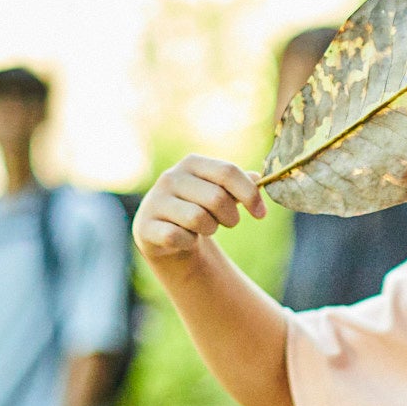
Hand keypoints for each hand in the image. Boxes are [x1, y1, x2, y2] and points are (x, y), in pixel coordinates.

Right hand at [134, 155, 265, 261]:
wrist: (166, 233)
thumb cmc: (200, 207)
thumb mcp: (222, 192)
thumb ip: (242, 184)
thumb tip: (257, 178)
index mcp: (192, 163)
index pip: (227, 171)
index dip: (250, 194)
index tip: (261, 214)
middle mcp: (170, 177)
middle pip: (217, 198)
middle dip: (231, 217)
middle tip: (227, 222)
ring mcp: (154, 201)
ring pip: (198, 218)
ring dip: (210, 229)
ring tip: (204, 227)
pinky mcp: (145, 226)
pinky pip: (179, 237)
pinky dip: (189, 242)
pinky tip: (185, 239)